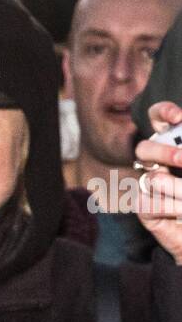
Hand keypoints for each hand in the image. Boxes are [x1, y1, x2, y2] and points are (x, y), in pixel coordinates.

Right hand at [136, 101, 181, 262]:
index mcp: (173, 145)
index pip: (158, 120)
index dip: (162, 113)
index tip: (178, 117)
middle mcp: (157, 163)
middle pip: (144, 148)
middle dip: (164, 152)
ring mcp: (149, 186)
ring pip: (153, 178)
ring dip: (180, 190)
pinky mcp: (143, 208)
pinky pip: (147, 202)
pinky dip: (171, 208)